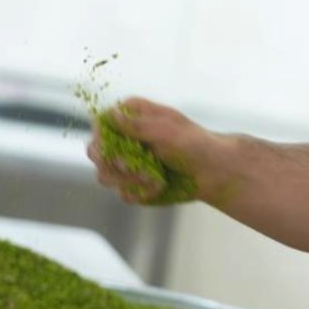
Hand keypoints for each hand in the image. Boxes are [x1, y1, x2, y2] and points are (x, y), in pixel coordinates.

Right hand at [86, 97, 208, 203]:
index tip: (119, 151)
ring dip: (129, 180)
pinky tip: (160, 187)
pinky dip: (141, 193)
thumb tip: (110, 114)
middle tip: (137, 168)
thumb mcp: (168, 130)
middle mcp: (123, 137)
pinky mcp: (133, 183)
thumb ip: (137, 125)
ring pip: (104, 176)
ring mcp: (126, 162)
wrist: (213, 171)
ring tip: (156, 178)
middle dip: (115, 164)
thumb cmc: (194, 144)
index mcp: (130, 116)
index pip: (100, 125)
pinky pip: (123, 193)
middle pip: (95, 152)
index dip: (103, 139)